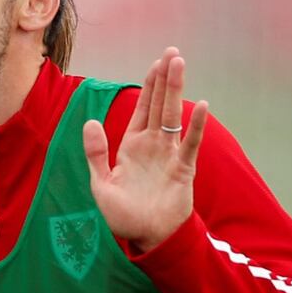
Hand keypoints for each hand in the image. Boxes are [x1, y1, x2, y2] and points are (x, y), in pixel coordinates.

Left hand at [83, 47, 207, 252]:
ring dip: (176, 91)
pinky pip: (190, 144)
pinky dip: (195, 125)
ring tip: (180, 65)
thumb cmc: (123, 216)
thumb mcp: (101, 184)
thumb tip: (90, 121)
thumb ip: (96, 153)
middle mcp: (153, 146)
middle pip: (159, 105)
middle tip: (172, 53)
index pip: (142, 109)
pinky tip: (201, 106)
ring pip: (173, 116)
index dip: (149, 86)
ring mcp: (169, 155)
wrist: (146, 239)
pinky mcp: (183, 169)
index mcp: (132, 146)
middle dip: (165, 79)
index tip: (156, 63)